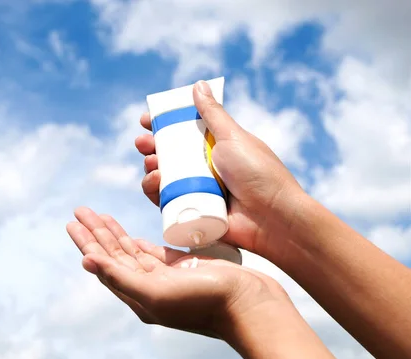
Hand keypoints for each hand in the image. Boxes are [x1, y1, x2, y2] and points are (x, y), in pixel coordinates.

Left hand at [66, 207, 289, 339]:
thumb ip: (121, 276)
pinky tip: (127, 234)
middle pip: (114, 254)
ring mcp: (166, 277)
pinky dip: (138, 242)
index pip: (104, 265)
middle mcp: (148, 288)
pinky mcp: (183, 267)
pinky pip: (153, 252)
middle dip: (96, 232)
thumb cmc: (205, 303)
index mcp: (138, 296)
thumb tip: (85, 262)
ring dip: (114, 232)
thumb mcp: (157, 292)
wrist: (250, 305)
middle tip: (80, 210)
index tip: (72, 223)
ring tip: (97, 215)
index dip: (87, 243)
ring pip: (131, 251)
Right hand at [137, 81, 306, 259]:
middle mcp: (204, 168)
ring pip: (163, 178)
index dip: (162, 125)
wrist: (272, 217)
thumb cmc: (258, 173)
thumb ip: (213, 113)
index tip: (146, 120)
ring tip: (152, 163)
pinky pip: (166, 201)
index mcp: (214, 147)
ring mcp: (197, 191)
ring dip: (151, 168)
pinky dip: (155, 191)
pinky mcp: (192, 213)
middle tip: (143, 143)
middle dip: (150, 147)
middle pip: (168, 155)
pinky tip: (155, 181)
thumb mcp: (232, 137)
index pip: (182, 132)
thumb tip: (198, 85)